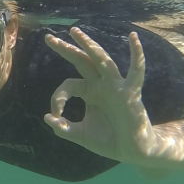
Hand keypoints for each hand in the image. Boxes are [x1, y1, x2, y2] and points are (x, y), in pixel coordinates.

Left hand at [43, 28, 156, 163]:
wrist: (130, 152)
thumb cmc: (108, 141)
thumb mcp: (80, 135)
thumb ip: (63, 128)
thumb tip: (46, 117)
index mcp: (89, 92)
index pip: (68, 84)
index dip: (58, 97)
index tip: (56, 115)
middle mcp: (101, 84)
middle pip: (81, 61)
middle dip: (66, 49)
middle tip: (48, 38)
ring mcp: (116, 86)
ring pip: (101, 60)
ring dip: (88, 45)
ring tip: (74, 32)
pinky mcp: (130, 92)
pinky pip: (136, 71)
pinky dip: (137, 54)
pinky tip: (133, 38)